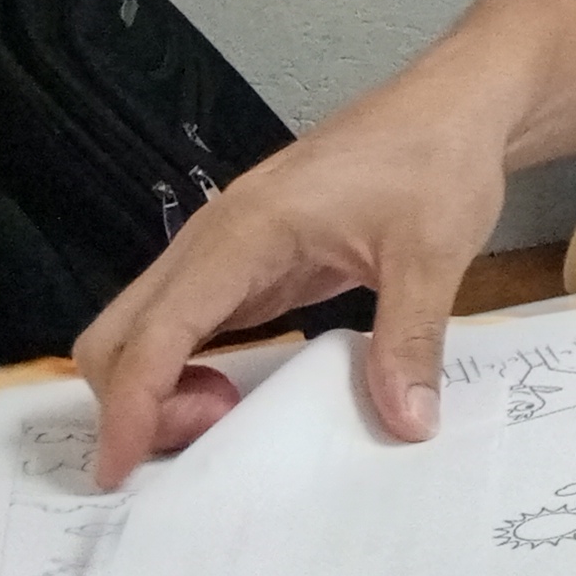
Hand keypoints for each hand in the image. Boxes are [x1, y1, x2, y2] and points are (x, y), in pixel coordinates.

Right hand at [73, 85, 509, 488]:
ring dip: (157, 387)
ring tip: (225, 420)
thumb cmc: (438, 160)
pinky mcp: (251, 262)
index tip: (119, 472)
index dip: (131, 406)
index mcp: (243, 232)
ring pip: (146, 329)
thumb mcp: (433, 252)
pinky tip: (229, 398)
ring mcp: (227, 251)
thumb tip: (408, 423)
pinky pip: (189, 323)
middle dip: (133, 401)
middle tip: (206, 442)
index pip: (156, 331)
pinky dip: (185, 368)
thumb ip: (410, 339)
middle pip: (121, 331)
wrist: (457, 103)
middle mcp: (215, 240)